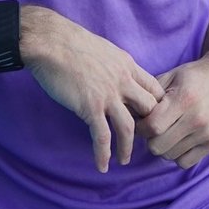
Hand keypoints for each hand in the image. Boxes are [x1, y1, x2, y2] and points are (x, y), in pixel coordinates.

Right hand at [20, 6, 164, 172]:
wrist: (51, 42)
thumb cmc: (71, 43)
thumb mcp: (104, 50)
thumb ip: (114, 66)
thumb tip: (114, 77)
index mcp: (128, 65)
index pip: (154, 88)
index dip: (157, 105)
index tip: (153, 118)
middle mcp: (123, 81)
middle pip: (149, 108)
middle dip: (149, 126)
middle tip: (142, 141)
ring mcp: (108, 95)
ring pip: (129, 127)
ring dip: (128, 147)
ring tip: (125, 160)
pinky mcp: (90, 107)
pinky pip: (102, 136)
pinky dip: (104, 154)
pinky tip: (103, 166)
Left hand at [139, 47, 208, 169]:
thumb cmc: (194, 75)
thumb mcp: (170, 76)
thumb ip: (149, 95)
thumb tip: (128, 113)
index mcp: (184, 99)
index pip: (152, 127)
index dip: (141, 126)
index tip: (142, 120)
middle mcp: (197, 119)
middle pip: (158, 146)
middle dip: (150, 138)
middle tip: (153, 127)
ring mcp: (207, 133)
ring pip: (170, 155)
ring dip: (163, 146)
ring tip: (167, 131)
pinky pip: (185, 162)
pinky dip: (177, 154)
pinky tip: (179, 140)